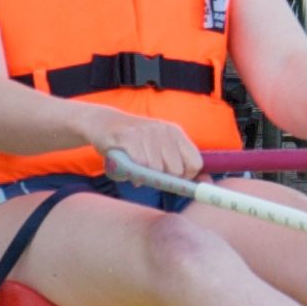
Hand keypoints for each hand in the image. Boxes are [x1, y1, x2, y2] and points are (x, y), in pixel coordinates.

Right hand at [85, 107, 206, 179]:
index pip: (195, 162)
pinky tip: (126, 163)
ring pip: (156, 170)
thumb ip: (178, 163)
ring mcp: (146, 132)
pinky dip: (131, 171)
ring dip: (144, 174)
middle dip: (163, 178)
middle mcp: (164, 130)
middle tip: (150, 172)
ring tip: (136, 164)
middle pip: (177, 170)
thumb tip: (203, 183)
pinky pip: (139, 165)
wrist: (103, 122)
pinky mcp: (129, 137)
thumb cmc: (135, 141)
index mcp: (175, 133)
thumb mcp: (159, 146)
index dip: (186, 177)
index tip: (173, 178)